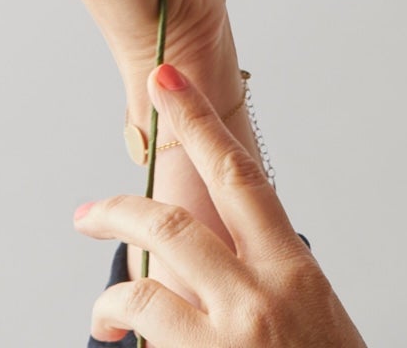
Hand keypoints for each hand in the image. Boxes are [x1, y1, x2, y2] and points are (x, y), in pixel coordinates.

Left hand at [76, 64, 367, 347]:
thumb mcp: (317, 322)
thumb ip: (272, 281)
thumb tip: (229, 254)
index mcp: (293, 271)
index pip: (239, 175)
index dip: (198, 122)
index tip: (165, 83)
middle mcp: (259, 295)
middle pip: (172, 220)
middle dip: (120, 203)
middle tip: (89, 208)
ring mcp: (227, 336)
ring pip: (145, 278)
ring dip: (111, 284)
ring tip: (103, 306)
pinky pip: (145, 330)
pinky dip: (124, 328)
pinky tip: (117, 335)